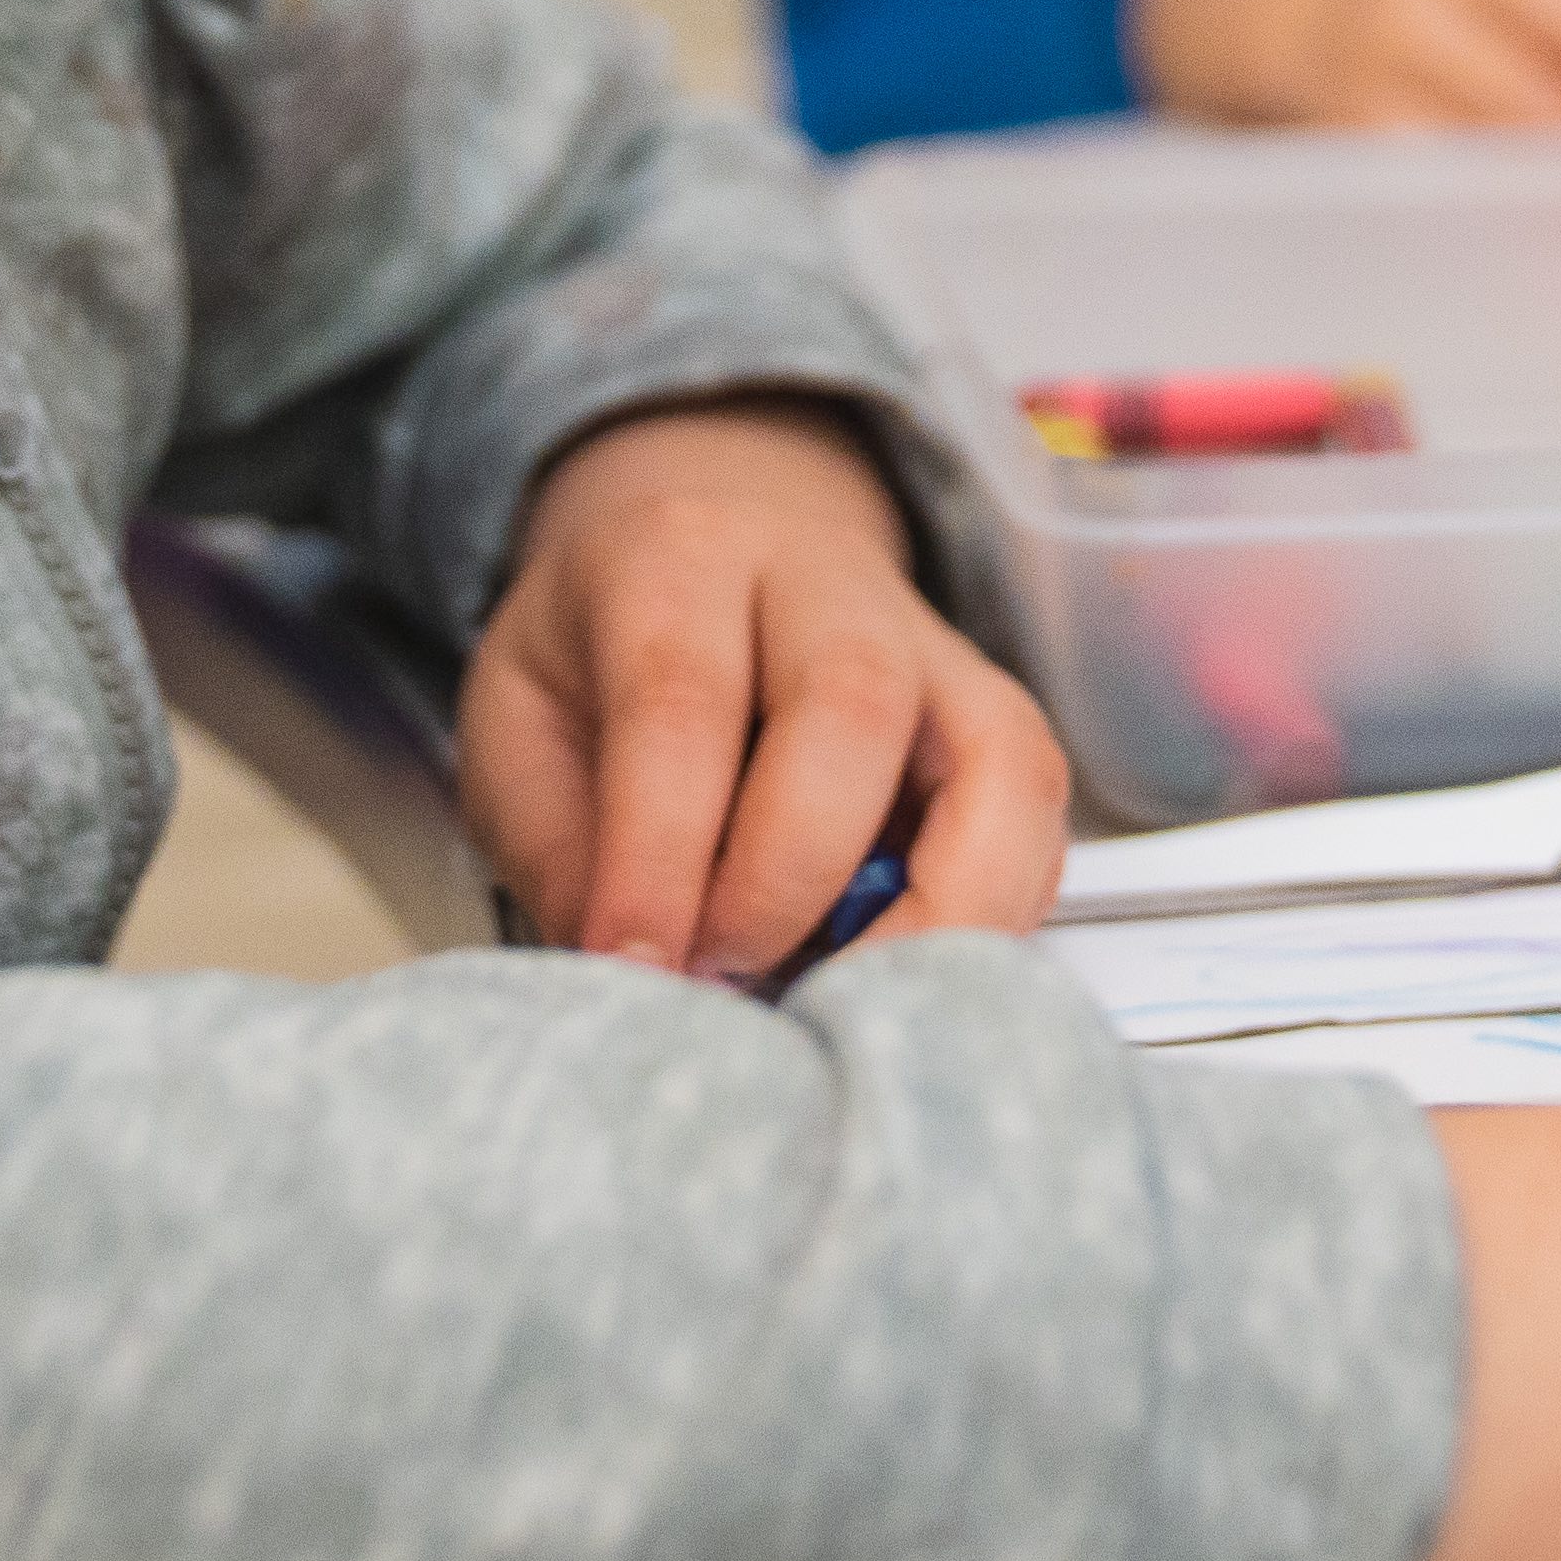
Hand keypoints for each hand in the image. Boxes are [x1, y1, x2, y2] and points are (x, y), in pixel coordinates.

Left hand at [461, 402, 1066, 980]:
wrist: (706, 564)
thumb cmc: (603, 659)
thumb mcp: (519, 726)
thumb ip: (563, 850)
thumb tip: (636, 978)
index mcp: (678, 559)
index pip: (681, 698)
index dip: (661, 854)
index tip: (637, 966)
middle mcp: (825, 581)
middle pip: (852, 703)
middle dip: (790, 875)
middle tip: (728, 977)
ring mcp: (935, 647)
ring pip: (996, 759)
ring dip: (936, 911)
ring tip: (848, 1001)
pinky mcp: (998, 722)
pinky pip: (1040, 821)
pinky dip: (991, 917)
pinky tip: (905, 972)